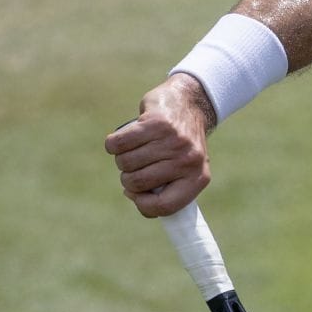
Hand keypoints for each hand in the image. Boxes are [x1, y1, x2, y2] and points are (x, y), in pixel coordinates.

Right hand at [105, 73, 214, 216]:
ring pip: (125, 163)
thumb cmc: (179, 145)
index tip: (135, 194)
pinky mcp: (156, 123)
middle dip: (128, 178)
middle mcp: (187, 160)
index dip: (142, 204)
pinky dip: (114, 144)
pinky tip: (123, 140)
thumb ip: (167, 189)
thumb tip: (139, 201)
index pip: (165, 206)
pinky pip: (118, 144)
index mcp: (197, 178)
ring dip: (122, 159)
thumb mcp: (184, 170)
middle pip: (137, 183)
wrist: (190, 104)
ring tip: (133, 150)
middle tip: (136, 166)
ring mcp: (172, 141)